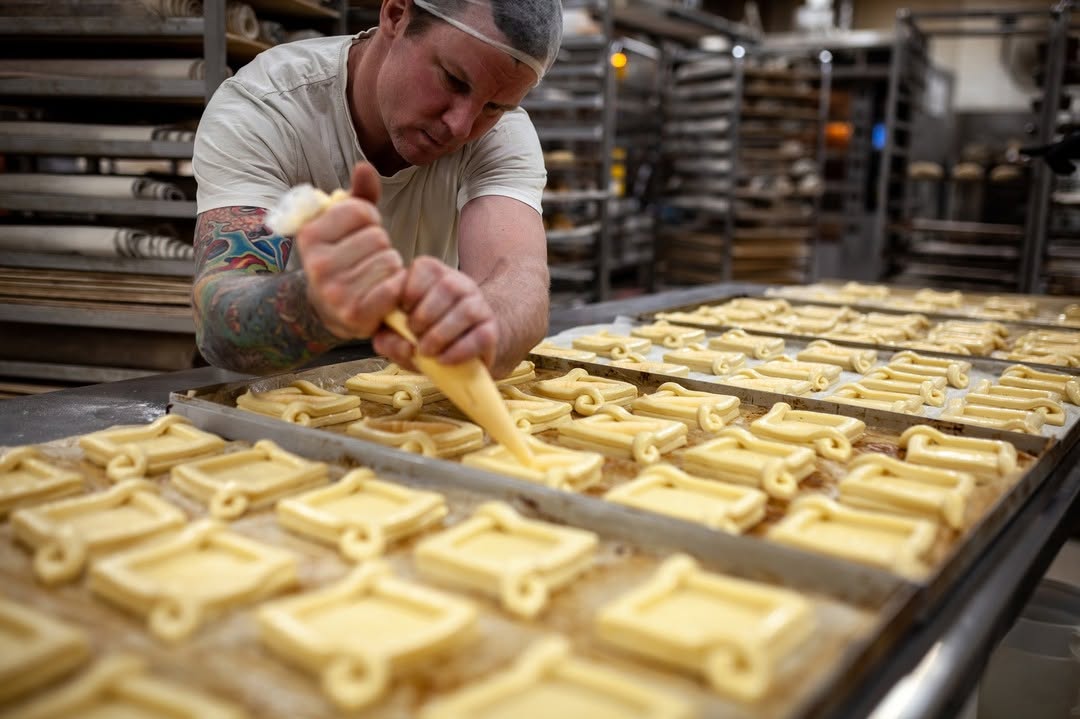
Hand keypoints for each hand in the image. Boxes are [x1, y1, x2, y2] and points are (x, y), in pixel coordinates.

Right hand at [295, 162, 404, 338]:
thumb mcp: (344, 226)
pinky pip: (394, 287)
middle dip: (381, 246)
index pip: (361, 211)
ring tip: (374, 276)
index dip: (370, 220)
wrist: (328, 311)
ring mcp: (334, 292)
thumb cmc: (343, 259)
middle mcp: (317, 264)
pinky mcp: (354, 315)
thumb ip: (358, 196)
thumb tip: (364, 167)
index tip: (360, 233)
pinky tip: (383, 293)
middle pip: (378, 237)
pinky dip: (396, 288)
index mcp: (309, 236)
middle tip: (367, 260)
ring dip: (391, 268)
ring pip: (389, 261)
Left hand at [373, 256, 498, 371]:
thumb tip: (394, 342)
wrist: (463, 346)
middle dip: (424, 315)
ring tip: (426, 351)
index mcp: (435, 274)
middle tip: (413, 334)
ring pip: (466, 310)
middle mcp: (460, 283)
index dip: (411, 290)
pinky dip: (458, 351)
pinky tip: (443, 360)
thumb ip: (388, 336)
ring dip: (441, 334)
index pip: (425, 267)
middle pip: (447, 287)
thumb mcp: (400, 333)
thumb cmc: (426, 335)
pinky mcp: (491, 330)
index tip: (403, 311)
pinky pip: (480, 336)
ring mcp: (479, 305)